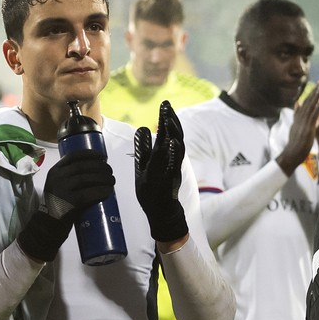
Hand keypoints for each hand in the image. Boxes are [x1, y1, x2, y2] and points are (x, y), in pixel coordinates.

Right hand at [16, 148, 113, 260]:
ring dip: (103, 178)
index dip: (90, 154)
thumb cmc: (57, 205)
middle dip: (100, 167)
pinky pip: (88, 194)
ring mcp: (62, 189)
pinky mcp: (69, 202)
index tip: (103, 157)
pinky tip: (108, 191)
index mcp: (55, 171)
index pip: (73, 156)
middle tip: (110, 171)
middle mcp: (57, 178)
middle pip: (83, 166)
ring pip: (87, 178)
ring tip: (112, 181)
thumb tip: (96, 172)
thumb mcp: (59, 186)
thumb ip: (71, 178)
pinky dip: (100, 191)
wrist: (46, 226)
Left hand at [134, 100, 189, 242]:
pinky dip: (175, 155)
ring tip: (169, 120)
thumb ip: (144, 149)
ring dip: (173, 134)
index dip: (166, 119)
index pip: (167, 134)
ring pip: (177, 149)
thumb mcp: (145, 167)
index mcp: (165, 156)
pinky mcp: (171, 182)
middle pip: (174, 137)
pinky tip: (173, 144)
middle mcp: (171, 161)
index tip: (165, 104)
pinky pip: (174, 166)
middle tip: (167, 105)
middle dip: (170, 121)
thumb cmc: (154, 190)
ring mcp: (172, 171)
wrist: (162, 215)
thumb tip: (141, 129)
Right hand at [277, 79, 318, 174]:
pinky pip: (314, 115)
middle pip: (308, 102)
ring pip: (311, 106)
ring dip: (317, 96)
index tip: (318, 85)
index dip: (312, 93)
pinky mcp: (308, 127)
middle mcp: (300, 118)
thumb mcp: (295, 126)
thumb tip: (297, 103)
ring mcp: (304, 122)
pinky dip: (318, 107)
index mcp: (298, 118)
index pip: (306, 103)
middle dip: (315, 91)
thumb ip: (296, 114)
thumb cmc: (294, 143)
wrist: (291, 154)